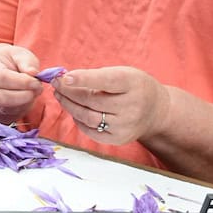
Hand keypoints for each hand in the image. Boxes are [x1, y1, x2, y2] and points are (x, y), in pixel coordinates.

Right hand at [0, 43, 43, 123]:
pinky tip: (25, 99)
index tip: (36, 82)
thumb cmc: (6, 61)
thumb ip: (27, 61)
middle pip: (0, 98)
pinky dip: (22, 109)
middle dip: (23, 96)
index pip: (1, 78)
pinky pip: (10, 116)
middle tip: (38, 89)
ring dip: (25, 103)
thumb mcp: (17, 54)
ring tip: (32, 91)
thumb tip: (33, 73)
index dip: (21, 82)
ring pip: (6, 110)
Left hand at [52, 66, 169, 143]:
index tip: (65, 77)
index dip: (84, 79)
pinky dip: (78, 120)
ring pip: (88, 117)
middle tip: (56, 84)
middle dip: (69, 92)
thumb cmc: (133, 87)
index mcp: (133, 83)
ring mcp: (126, 125)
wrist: (156, 111)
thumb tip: (64, 79)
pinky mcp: (118, 139)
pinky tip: (74, 110)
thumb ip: (98, 76)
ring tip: (60, 95)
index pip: (106, 81)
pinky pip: (90, 131)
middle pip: (91, 101)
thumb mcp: (123, 73)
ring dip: (69, 106)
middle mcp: (132, 106)